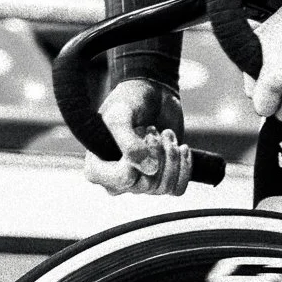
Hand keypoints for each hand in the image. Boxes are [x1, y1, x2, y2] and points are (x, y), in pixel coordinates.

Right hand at [85, 77, 191, 198]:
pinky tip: (182, 147)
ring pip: (164, 188)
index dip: (137, 158)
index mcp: (97, 168)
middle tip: (153, 129)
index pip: (123, 180)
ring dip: (171, 156)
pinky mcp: (162, 176)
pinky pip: (177, 189)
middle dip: (158, 153)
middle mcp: (117, 180)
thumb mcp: (120, 117)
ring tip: (166, 134)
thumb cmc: (128, 101)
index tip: (140, 132)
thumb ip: (128, 143)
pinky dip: (184, 166)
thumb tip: (149, 170)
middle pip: (146, 185)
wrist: (152, 92)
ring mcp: (141, 180)